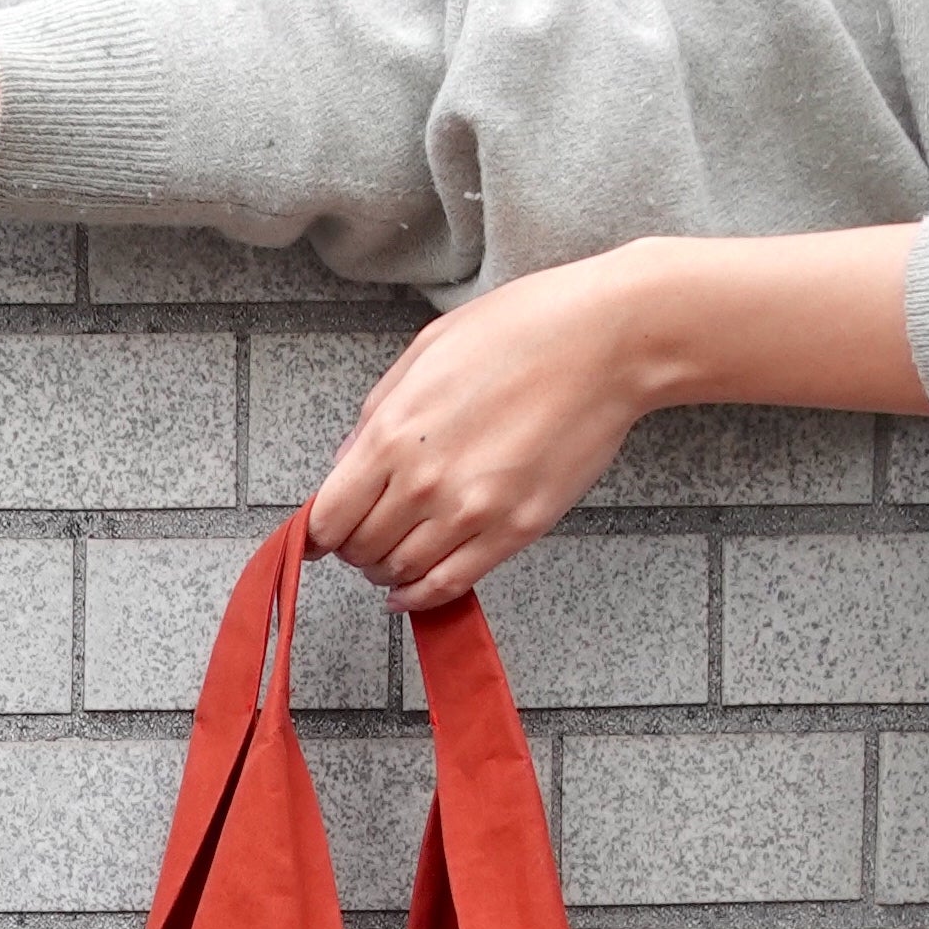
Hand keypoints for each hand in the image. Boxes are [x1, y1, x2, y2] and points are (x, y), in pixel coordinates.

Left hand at [308, 250, 654, 611]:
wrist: (609, 340)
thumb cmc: (522, 331)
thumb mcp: (423, 355)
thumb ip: (375, 418)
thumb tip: (343, 466)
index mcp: (393, 435)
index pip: (328, 518)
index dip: (319, 533)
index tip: (322, 535)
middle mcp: (426, 482)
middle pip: (361, 549)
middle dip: (354, 549)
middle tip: (365, 537)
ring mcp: (473, 511)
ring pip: (400, 571)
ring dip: (386, 571)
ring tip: (392, 556)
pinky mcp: (517, 528)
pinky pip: (450, 583)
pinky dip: (420, 597)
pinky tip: (410, 591)